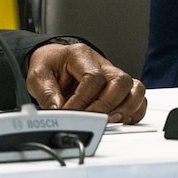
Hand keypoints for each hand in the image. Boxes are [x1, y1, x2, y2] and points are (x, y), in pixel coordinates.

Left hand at [25, 43, 146, 123]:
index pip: (92, 78)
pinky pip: (139, 100)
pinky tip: (119, 122)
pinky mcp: (120, 90)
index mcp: (81, 56)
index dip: (83, 100)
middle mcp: (103, 64)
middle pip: (120, 81)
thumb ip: (46, 93)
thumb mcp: (38, 75)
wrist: (55, 62)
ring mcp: (114, 76)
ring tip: (109, 122)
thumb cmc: (50, 66)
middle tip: (91, 120)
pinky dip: (134, 112)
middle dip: (107, 105)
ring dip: (126, 109)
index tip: (71, 114)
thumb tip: (58, 112)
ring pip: (135, 89)